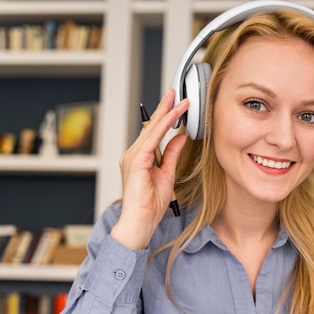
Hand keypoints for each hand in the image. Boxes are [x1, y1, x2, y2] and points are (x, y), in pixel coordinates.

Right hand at [111, 88, 188, 249]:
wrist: (140, 221)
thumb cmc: (151, 204)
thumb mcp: (168, 174)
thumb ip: (172, 154)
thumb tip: (181, 138)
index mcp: (139, 158)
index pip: (153, 132)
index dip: (164, 117)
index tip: (175, 103)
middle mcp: (133, 155)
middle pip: (150, 127)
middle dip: (164, 108)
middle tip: (175, 92)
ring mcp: (132, 157)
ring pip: (151, 130)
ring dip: (166, 114)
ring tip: (179, 100)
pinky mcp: (136, 162)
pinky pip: (151, 140)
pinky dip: (163, 127)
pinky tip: (172, 117)